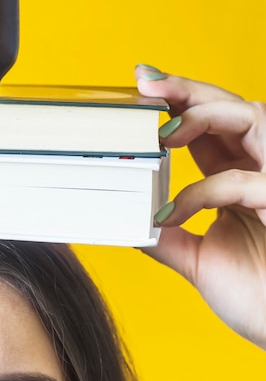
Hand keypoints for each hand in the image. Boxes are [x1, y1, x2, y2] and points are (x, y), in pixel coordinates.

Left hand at [136, 65, 265, 349]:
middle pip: (229, 106)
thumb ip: (166, 237)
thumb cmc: (257, 296)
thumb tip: (129, 220)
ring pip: (251, 117)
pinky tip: (172, 213)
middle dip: (187, 89)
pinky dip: (204, 192)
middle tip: (145, 83)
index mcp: (239, 177)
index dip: (178, 103)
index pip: (208, 127)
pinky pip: (245, 181)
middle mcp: (262, 170)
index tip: (141, 89)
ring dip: (203, 115)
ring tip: (160, 130)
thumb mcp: (198, 260)